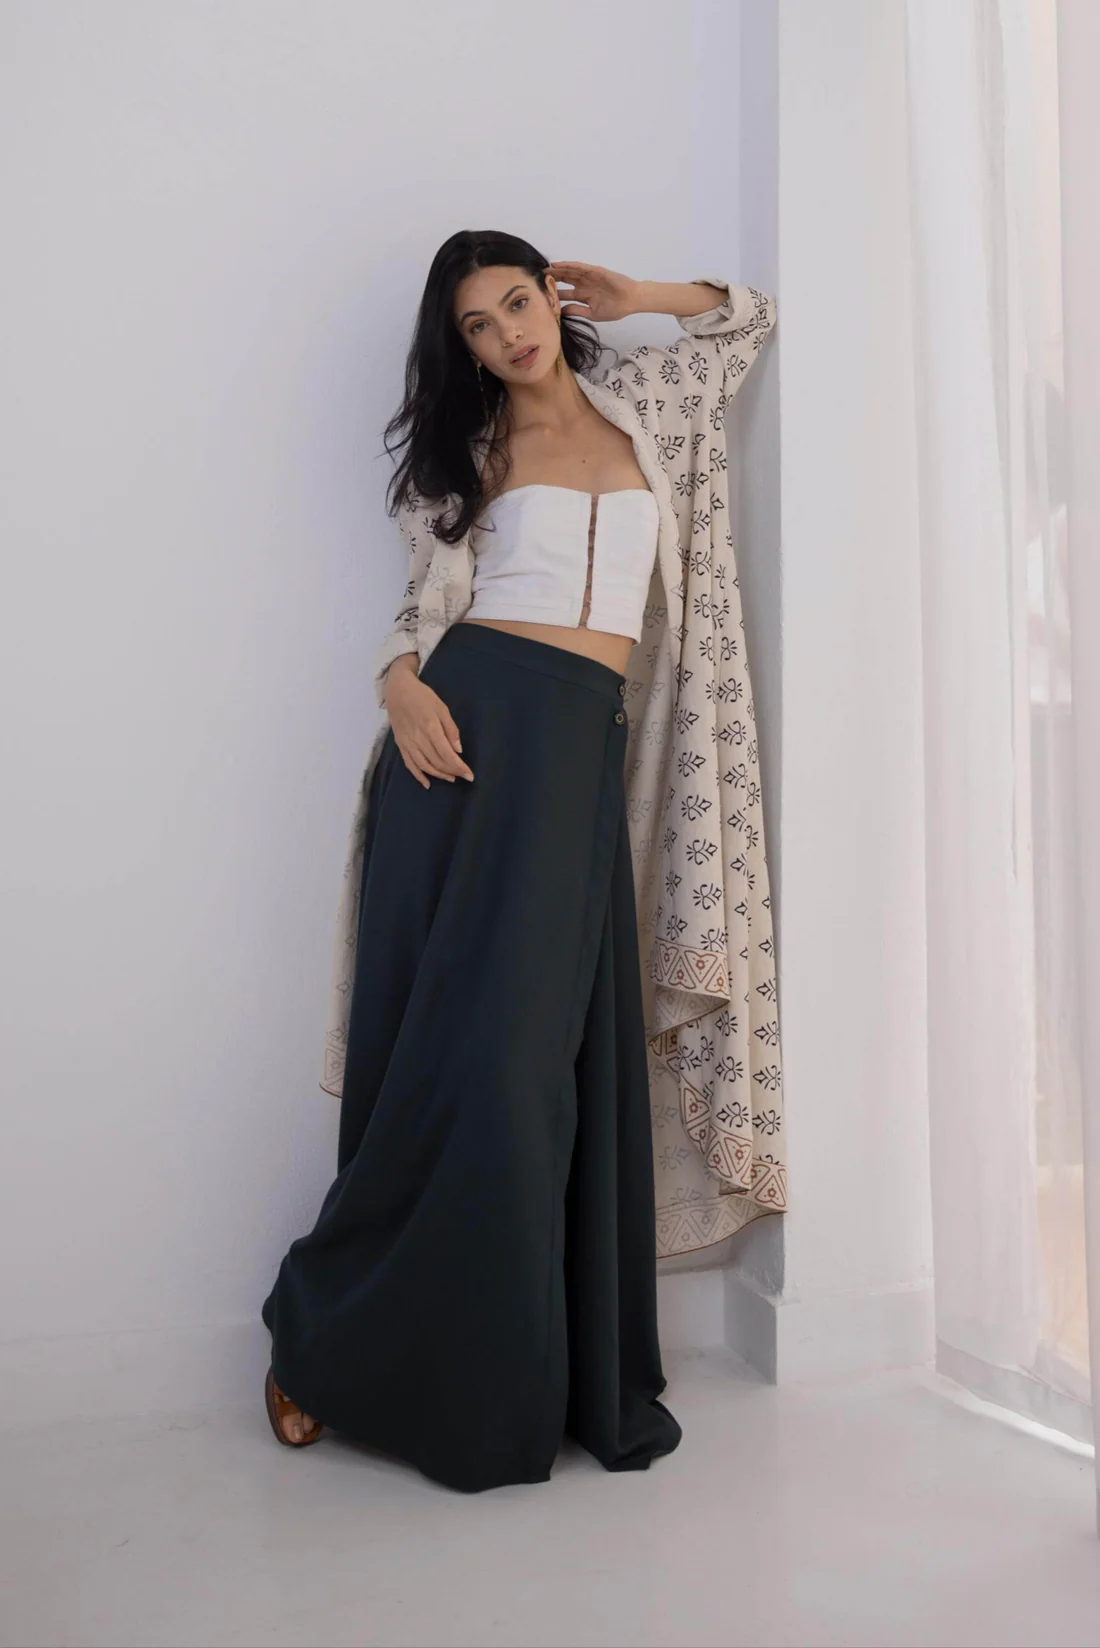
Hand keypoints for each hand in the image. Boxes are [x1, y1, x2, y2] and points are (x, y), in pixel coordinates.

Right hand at [384, 657, 474, 789]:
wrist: (397, 690)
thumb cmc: (422, 696)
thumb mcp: (442, 707)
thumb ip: (451, 729)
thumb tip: (458, 750)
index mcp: (431, 728)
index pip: (447, 754)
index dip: (459, 767)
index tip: (470, 775)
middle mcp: (418, 738)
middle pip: (437, 762)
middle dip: (452, 772)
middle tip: (463, 776)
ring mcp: (407, 743)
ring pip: (424, 766)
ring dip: (438, 775)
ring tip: (450, 778)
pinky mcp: (400, 744)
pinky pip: (409, 764)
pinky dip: (418, 776)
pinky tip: (427, 783)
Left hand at [546, 261, 640, 323]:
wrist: (631, 301)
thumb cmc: (616, 308)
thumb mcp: (593, 314)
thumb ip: (577, 311)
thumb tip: (561, 312)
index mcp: (584, 296)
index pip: (565, 294)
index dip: (553, 294)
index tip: (540, 295)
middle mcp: (584, 285)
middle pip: (564, 281)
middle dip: (552, 280)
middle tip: (537, 279)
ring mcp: (589, 277)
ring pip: (569, 272)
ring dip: (556, 270)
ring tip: (543, 270)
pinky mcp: (595, 271)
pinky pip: (579, 267)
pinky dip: (568, 265)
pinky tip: (557, 264)